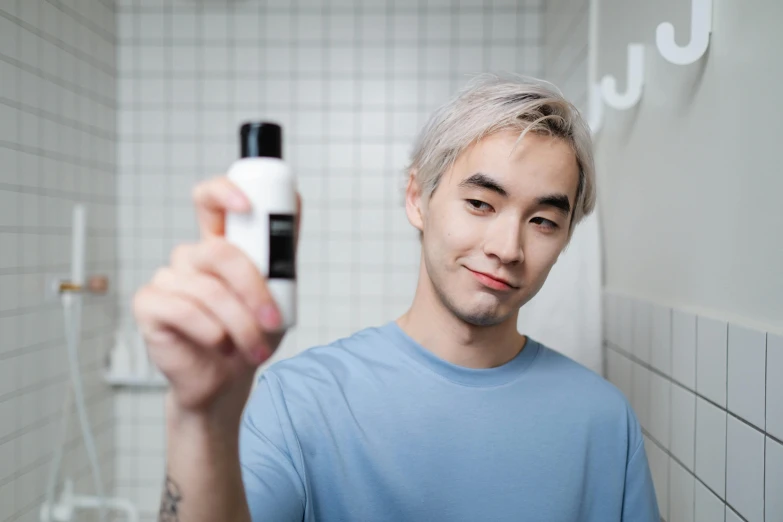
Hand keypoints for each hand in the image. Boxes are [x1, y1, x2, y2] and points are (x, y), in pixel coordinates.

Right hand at [133, 176, 301, 424]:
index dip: (224, 192)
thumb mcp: (278, 292)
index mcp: (219, 245)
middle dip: (253, 289)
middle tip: (273, 320)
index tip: (247, 206)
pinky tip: (219, 344)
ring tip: (254, 348)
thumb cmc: (250, 332)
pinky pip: (182, 310)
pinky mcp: (149, 305)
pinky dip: (210, 331)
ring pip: (208, 290)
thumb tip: (294, 203)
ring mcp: (167, 279)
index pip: (210, 200)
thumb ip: (281, 252)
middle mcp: (191, 257)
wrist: (226, 380)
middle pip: (219, 252)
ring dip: (239, 324)